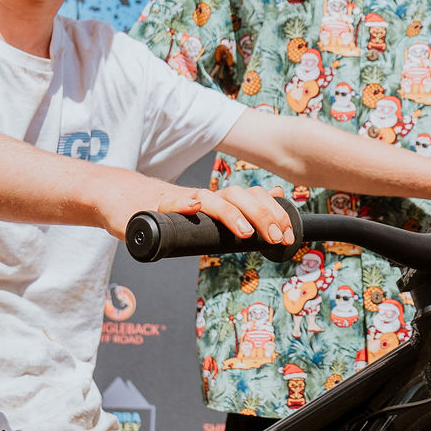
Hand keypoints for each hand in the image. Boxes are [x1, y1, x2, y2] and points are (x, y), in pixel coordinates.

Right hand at [154, 185, 295, 244]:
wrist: (142, 202)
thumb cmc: (186, 214)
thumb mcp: (219, 210)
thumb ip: (248, 203)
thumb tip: (277, 192)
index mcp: (223, 200)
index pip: (254, 196)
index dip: (274, 212)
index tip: (287, 235)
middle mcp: (208, 198)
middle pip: (236, 195)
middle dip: (260, 215)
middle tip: (275, 237)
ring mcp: (184, 201)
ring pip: (208, 198)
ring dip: (229, 212)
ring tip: (245, 231)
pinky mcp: (160, 208)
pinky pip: (170, 204)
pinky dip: (182, 205)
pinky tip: (192, 209)